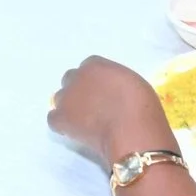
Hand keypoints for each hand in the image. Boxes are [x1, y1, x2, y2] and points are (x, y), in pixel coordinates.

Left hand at [48, 56, 177, 169]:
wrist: (131, 129)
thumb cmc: (141, 106)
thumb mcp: (132, 83)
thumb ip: (115, 83)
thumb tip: (112, 93)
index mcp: (95, 64)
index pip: (88, 68)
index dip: (95, 83)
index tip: (103, 94)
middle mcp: (76, 76)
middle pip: (71, 81)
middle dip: (80, 92)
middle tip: (94, 108)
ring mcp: (65, 97)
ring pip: (61, 99)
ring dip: (70, 107)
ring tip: (85, 122)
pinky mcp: (60, 118)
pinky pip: (54, 119)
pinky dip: (62, 124)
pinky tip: (76, 131)